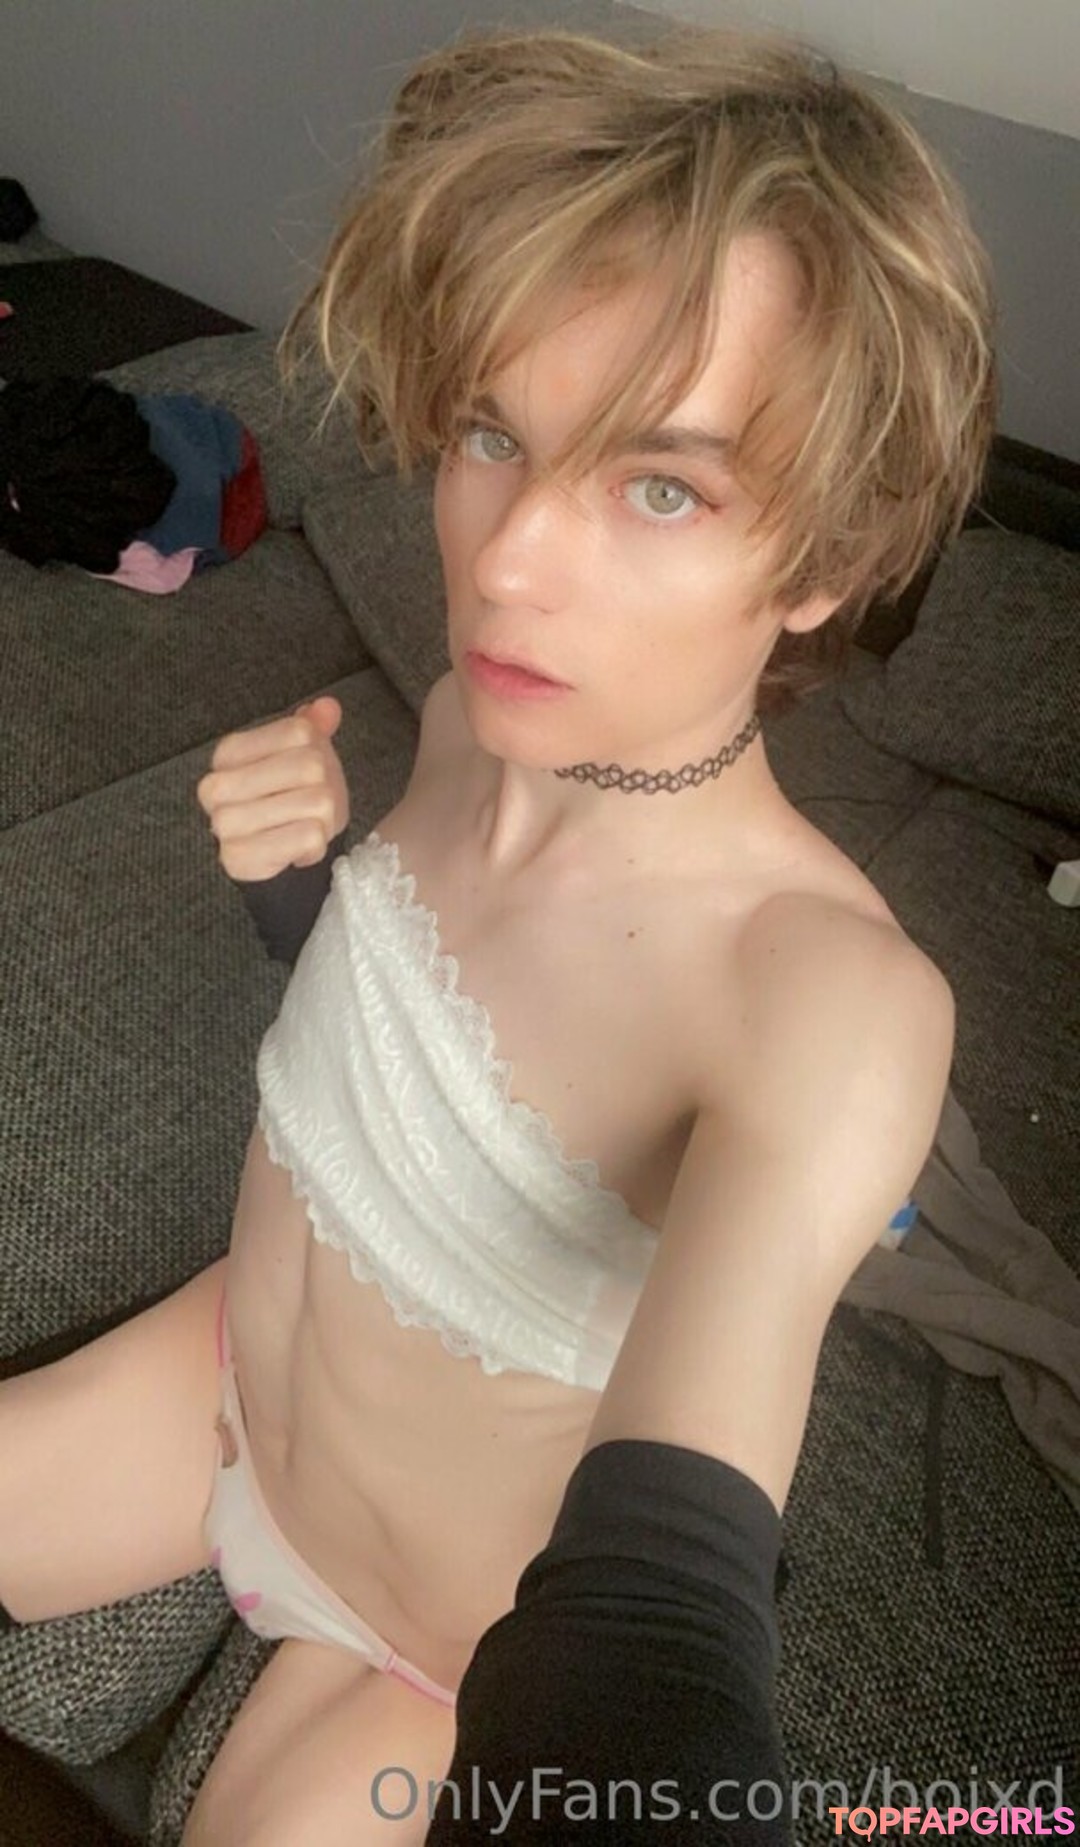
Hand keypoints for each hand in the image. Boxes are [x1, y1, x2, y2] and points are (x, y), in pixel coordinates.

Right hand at [196, 697, 348, 880]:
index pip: (298, 731)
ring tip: (301, 827)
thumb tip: (327, 706)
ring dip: (324, 820)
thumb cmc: (292, 801)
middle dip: (324, 789)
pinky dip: (317, 846)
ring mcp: (224, 823)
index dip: (317, 752)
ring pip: (316, 803)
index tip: (303, 776)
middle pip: (310, 765)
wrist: (278, 860)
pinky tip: (298, 850)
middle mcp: (217, 784)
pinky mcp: (240, 857)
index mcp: (228, 751)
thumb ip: (313, 727)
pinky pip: (310, 837)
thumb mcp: (305, 757)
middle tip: (308, 806)